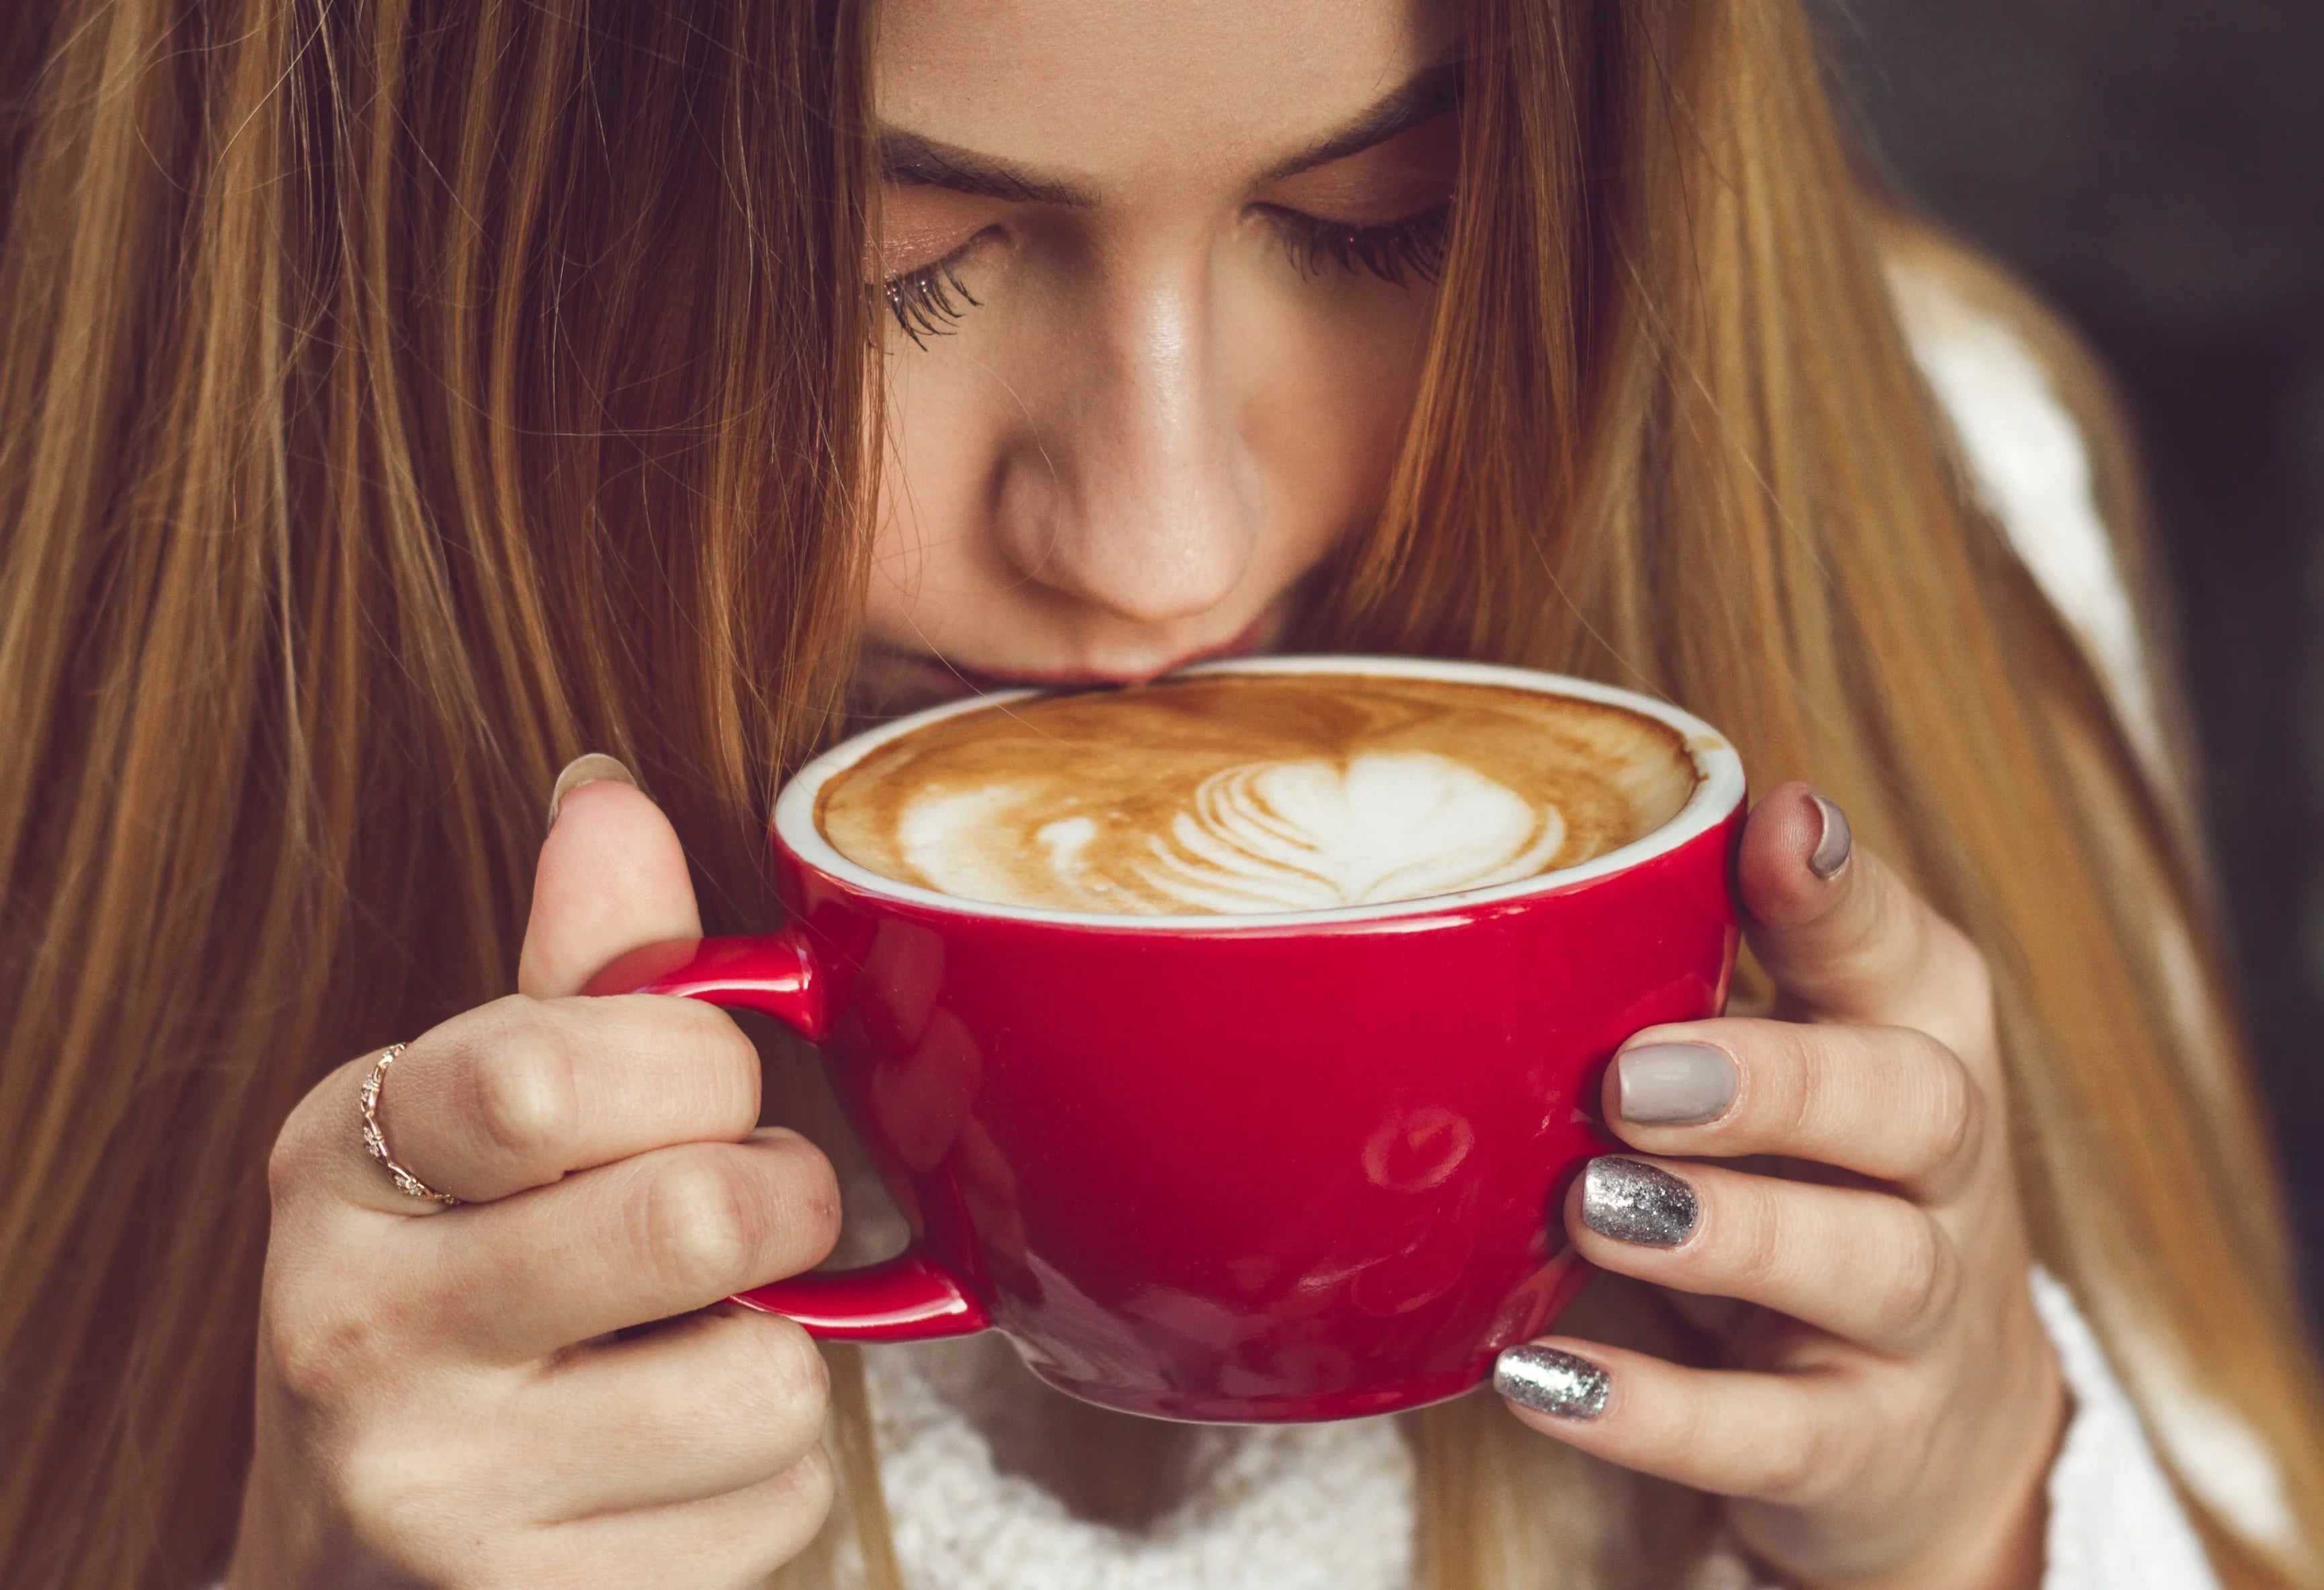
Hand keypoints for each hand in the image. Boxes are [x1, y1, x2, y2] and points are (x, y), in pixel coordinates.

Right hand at [229, 764, 842, 1589]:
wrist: (362, 1567)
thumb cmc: (459, 1301)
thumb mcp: (475, 1132)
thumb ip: (575, 976)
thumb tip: (610, 795)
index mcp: (342, 1163)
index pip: (554, 1065)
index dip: (699, 1064)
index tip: (703, 1086)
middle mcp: (359, 1331)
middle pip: (696, 1213)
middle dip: (779, 1200)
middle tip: (742, 1216)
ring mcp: (442, 1495)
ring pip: (767, 1378)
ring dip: (777, 1359)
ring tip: (684, 1356)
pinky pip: (774, 1507)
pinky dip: (764, 1483)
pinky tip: (670, 1470)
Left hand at [1493, 783, 2064, 1589]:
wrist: (1931, 1434)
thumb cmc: (1816, 1187)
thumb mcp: (1785, 1063)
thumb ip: (1691, 969)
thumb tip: (1533, 885)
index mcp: (1916, 1043)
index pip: (1900, 952)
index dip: (1842, 893)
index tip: (1778, 827)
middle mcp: (1947, 1173)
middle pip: (1916, 1105)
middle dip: (1780, 1082)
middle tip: (1633, 1076)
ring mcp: (1923, 1319)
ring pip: (1871, 1263)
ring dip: (1729, 1232)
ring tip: (1593, 1208)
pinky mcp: (1867, 1448)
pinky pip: (1779, 1437)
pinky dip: (1659, 1415)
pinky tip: (1543, 1380)